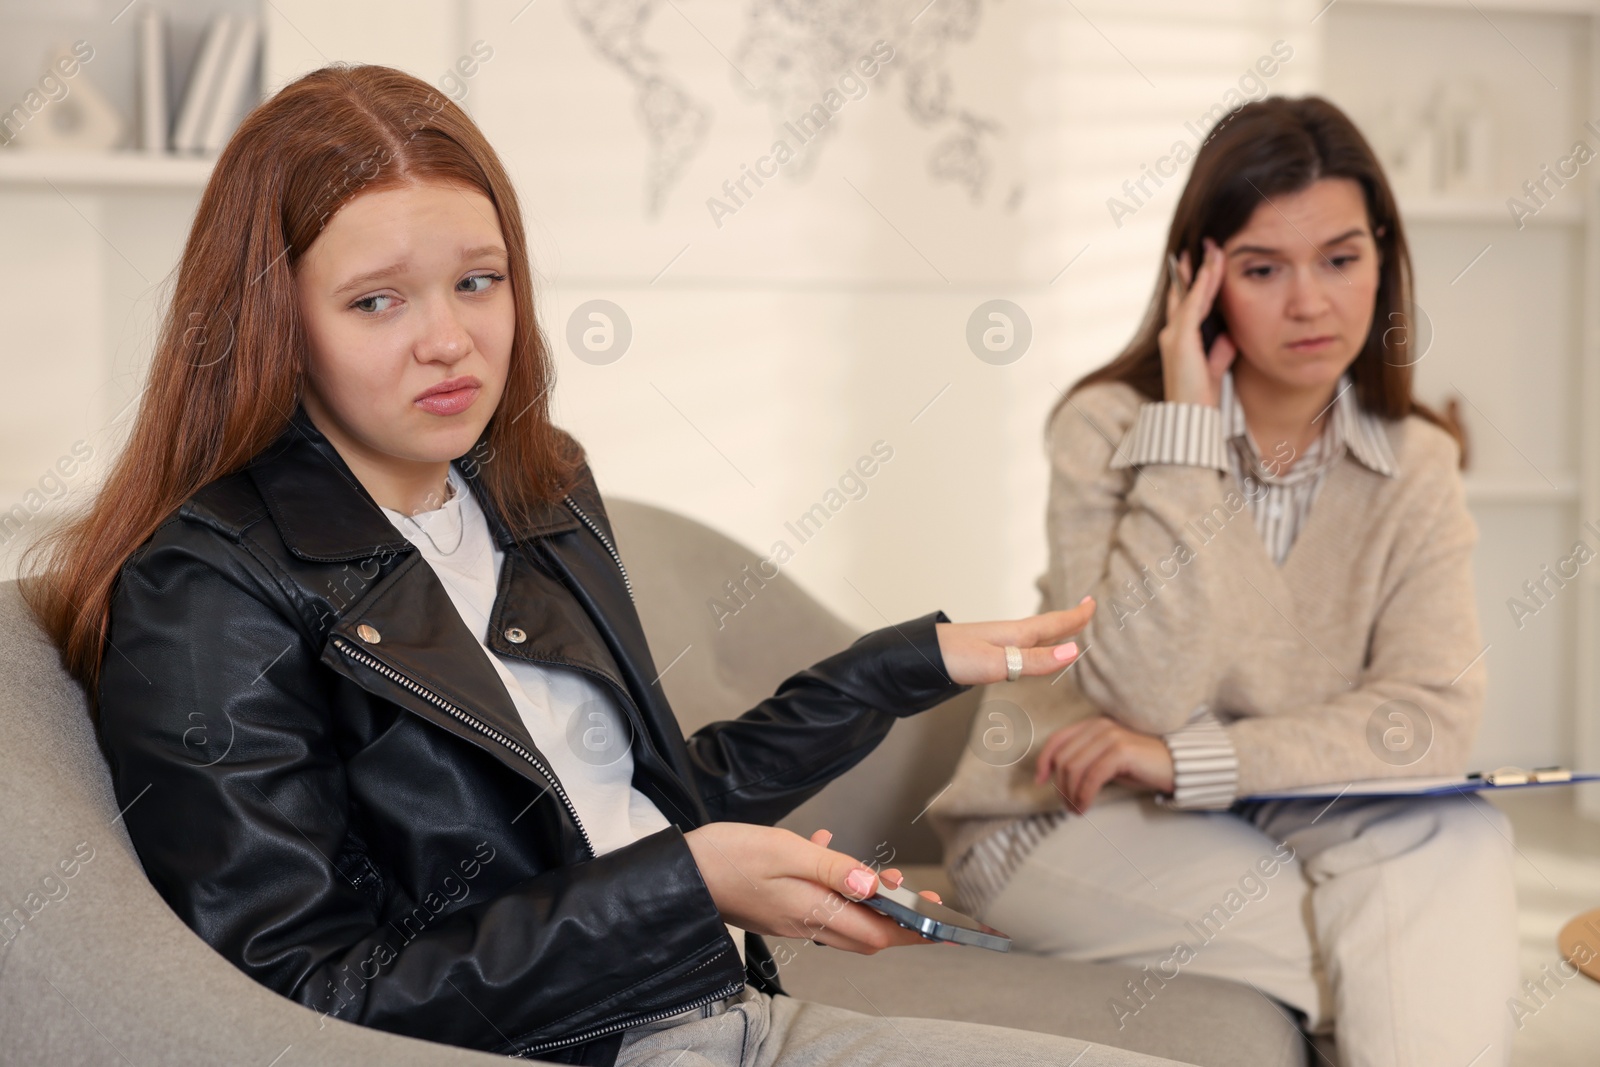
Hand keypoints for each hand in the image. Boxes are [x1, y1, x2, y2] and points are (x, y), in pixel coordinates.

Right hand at [683, 824, 943, 952]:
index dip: (913, 930)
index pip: (877, 932)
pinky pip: (819, 900)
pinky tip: (827, 848)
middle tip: (923, 900)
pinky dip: (835, 882)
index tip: (943, 926)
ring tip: (887, 879)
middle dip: (900, 920)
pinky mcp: (778, 906)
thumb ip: (830, 867)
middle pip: (867, 932)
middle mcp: (806, 921)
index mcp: (812, 911)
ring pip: (846, 918)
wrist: (678, 875)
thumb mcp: (783, 851)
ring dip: (871, 902)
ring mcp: (791, 916)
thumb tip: (873, 885)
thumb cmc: (725, 858)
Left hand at [934, 597, 1094, 684]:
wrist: (919, 657)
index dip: (1075, 616)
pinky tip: (1028, 650)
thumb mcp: (998, 663)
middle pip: (1047, 626)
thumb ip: (1035, 660)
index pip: (1054, 623)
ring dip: (1053, 631)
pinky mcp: (985, 652)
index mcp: (1017, 634)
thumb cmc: (955, 658)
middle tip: (1086, 611)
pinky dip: (1035, 645)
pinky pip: (1021, 645)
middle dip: (1068, 620)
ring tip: (1065, 630)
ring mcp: (997, 642)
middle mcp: (1010, 635)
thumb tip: (1074, 652)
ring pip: (1034, 635)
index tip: (1093, 602)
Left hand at [1034, 715, 1174, 811]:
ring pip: (1074, 768)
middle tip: (1067, 806)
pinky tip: (1085, 807)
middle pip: (1063, 758)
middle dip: (1060, 786)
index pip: (1057, 740)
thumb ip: (1084, 761)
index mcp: (1092, 725)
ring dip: (1070, 794)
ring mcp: (1110, 736)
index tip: (1039, 781)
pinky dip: (1084, 795)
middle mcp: (1099, 726)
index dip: (1044, 761)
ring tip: (1076, 809)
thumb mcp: (1106, 761)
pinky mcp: (1121, 751)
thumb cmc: (1140, 766)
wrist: (1175, 765)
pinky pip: (1091, 777)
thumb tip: (1058, 779)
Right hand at [1159, 237, 1237, 406]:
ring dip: (1203, 271)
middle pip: (1184, 292)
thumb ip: (1220, 347)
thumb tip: (1230, 332)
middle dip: (1196, 267)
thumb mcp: (1215, 365)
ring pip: (1189, 294)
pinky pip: (1192, 305)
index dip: (1195, 280)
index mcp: (1179, 339)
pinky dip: (1201, 287)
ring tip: (1214, 250)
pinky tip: (1210, 271)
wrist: (1191, 414)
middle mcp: (1172, 333)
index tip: (1206, 260)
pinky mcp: (1180, 339)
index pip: (1186, 302)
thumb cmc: (1201, 394)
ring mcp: (1173, 335)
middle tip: (1207, 244)